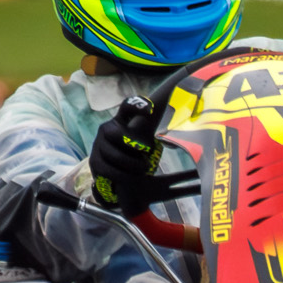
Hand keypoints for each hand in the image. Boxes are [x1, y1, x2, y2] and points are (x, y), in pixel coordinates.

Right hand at [88, 95, 171, 210]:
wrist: (116, 169)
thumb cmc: (136, 150)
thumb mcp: (146, 137)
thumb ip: (161, 127)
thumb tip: (188, 118)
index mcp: (121, 119)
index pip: (128, 106)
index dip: (138, 105)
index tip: (151, 110)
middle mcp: (106, 129)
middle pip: (115, 133)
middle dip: (132, 144)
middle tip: (147, 152)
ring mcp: (98, 146)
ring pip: (113, 154)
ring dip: (130, 164)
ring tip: (143, 168)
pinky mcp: (95, 163)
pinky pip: (107, 170)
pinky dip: (122, 175)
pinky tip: (132, 178)